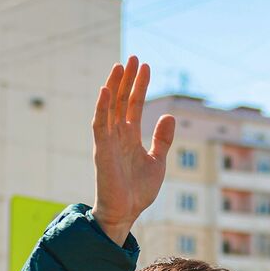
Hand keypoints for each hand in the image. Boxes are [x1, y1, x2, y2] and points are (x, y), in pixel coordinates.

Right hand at [91, 56, 175, 244]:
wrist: (126, 212)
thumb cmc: (138, 191)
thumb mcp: (157, 161)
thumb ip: (162, 139)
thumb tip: (170, 115)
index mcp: (130, 137)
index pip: (134, 104)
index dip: (140, 85)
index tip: (146, 66)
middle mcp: (118, 135)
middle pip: (122, 100)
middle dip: (128, 79)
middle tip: (134, 57)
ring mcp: (108, 141)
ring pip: (109, 107)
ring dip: (114, 86)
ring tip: (121, 65)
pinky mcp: (102, 150)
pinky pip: (99, 125)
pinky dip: (102, 107)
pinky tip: (105, 90)